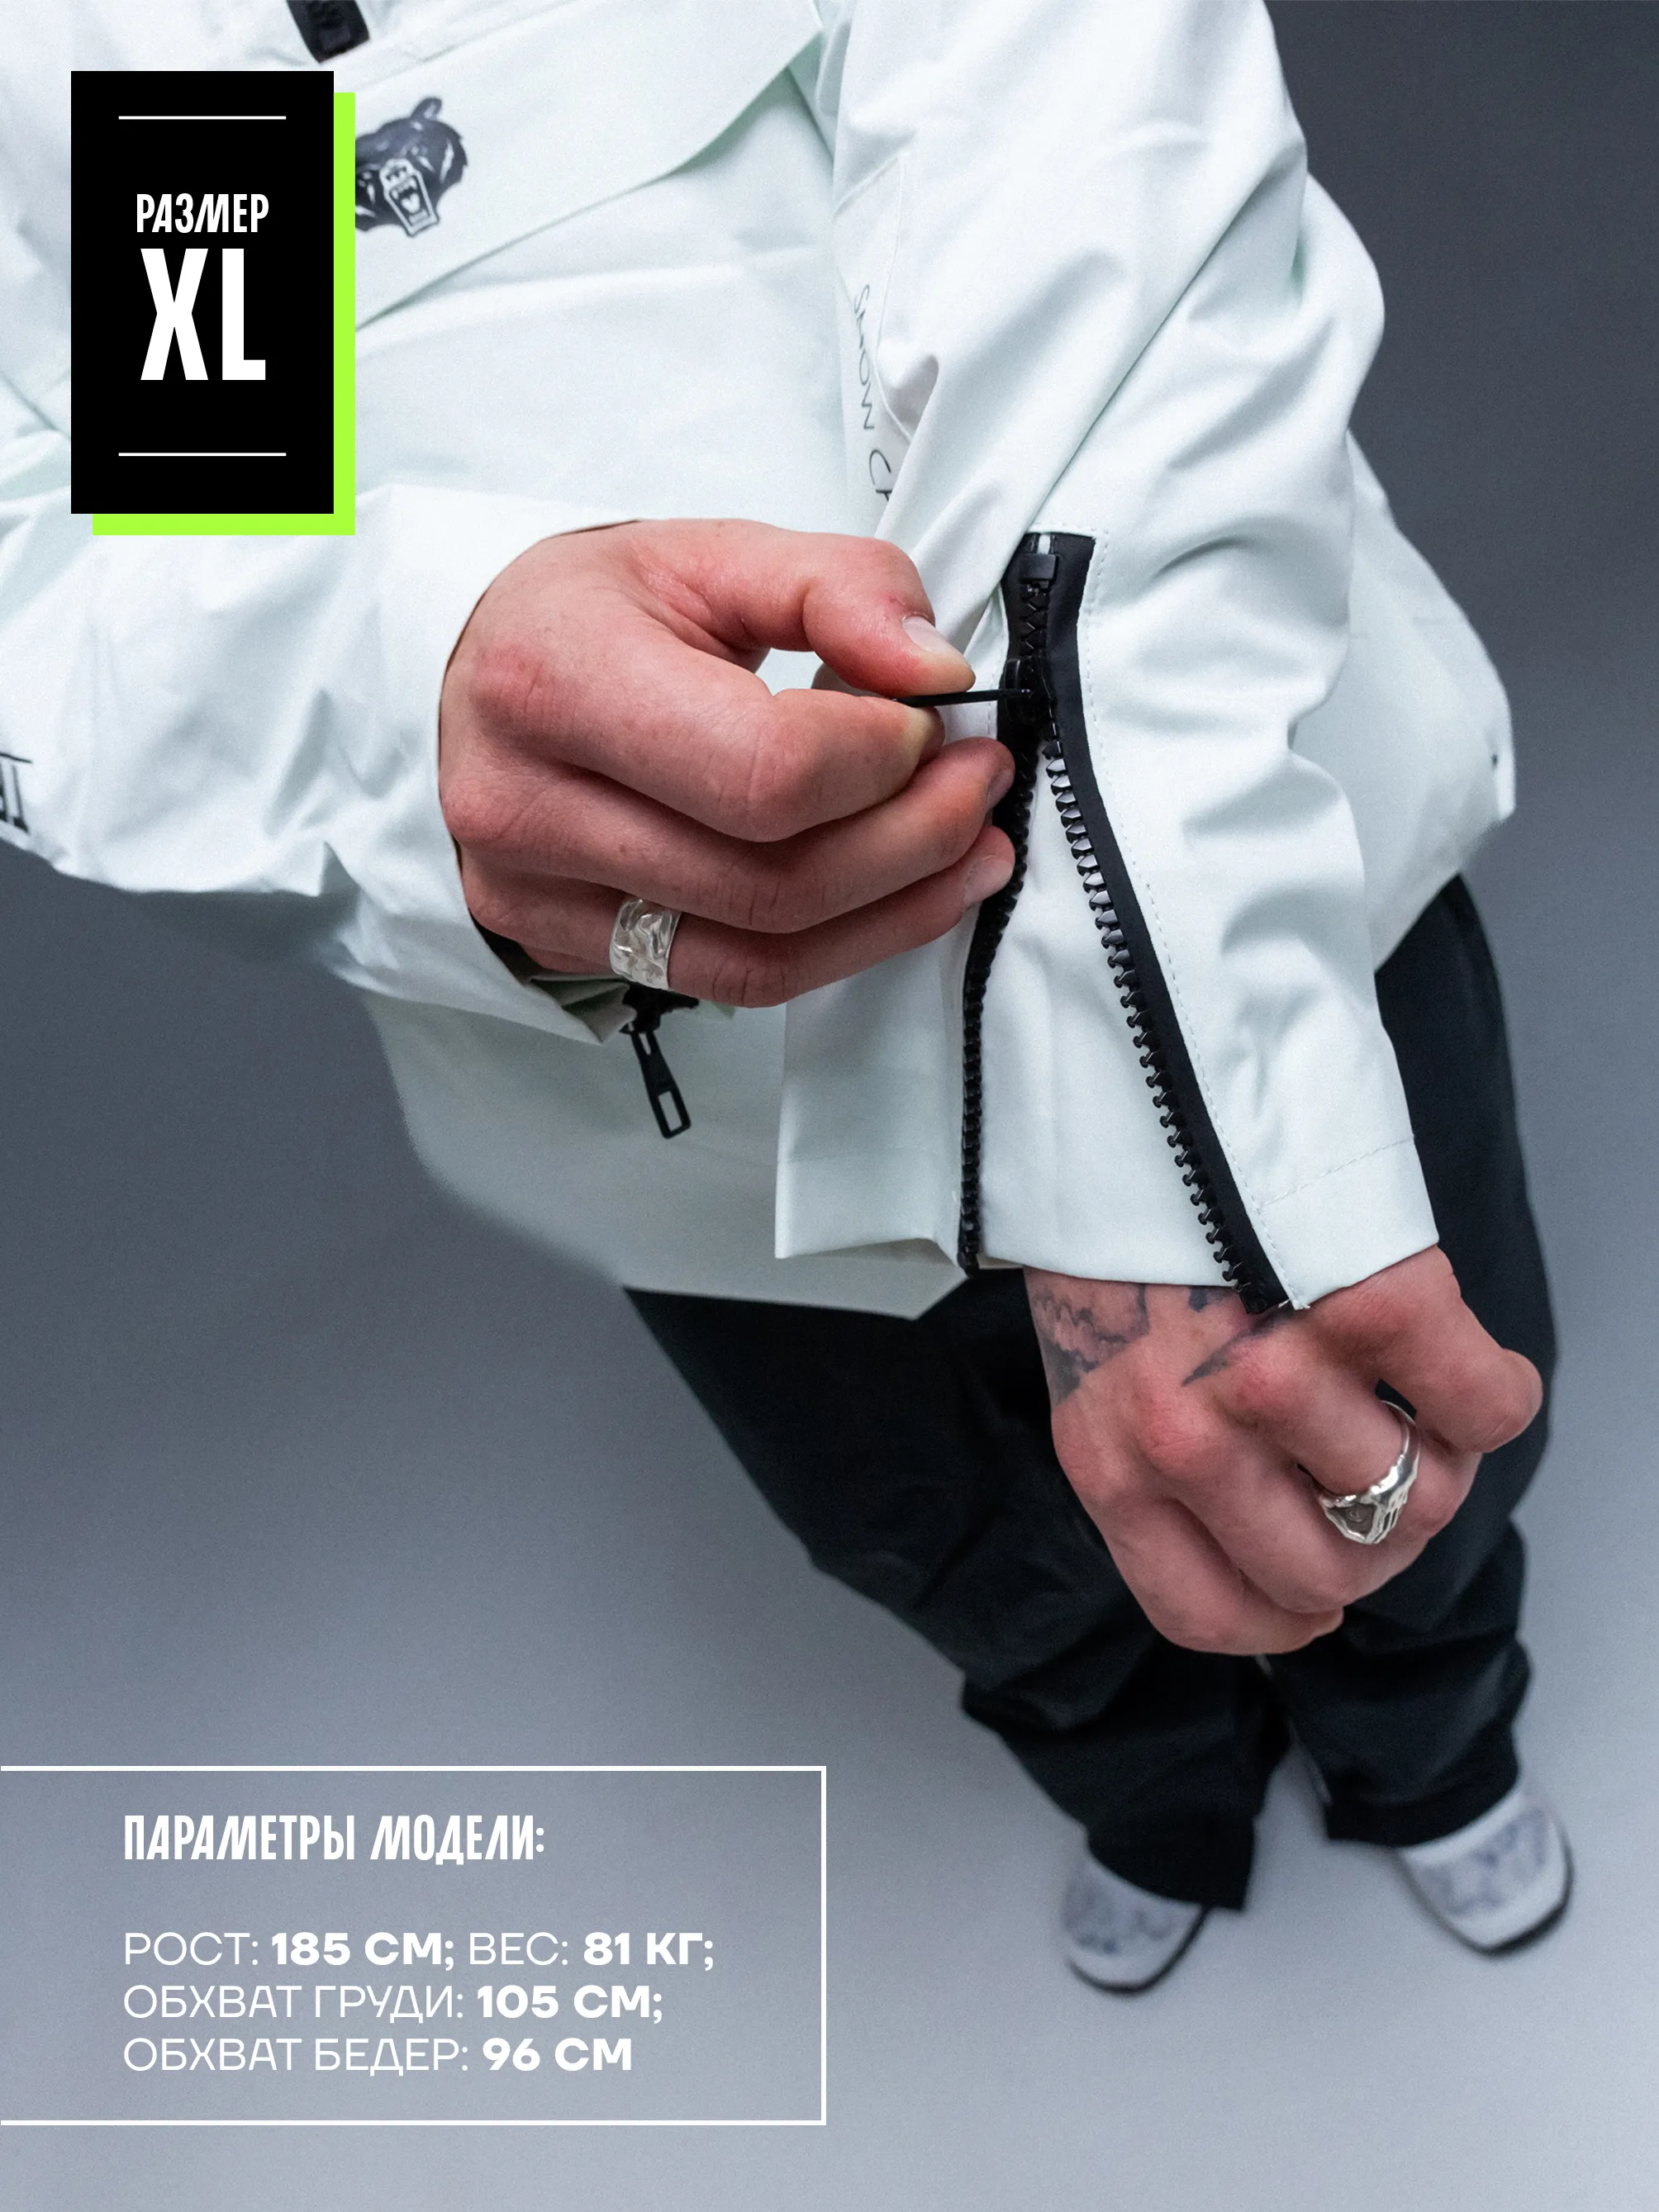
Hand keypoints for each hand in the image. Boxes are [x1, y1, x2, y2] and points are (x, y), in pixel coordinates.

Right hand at [439, 519, 1015, 1002]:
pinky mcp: (565, 949)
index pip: (762, 771)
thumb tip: (934, 672)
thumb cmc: (594, 613)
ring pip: (762, 953)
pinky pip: (733, 981)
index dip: (878, 759)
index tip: (931, 720)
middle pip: (771, 877)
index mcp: (553, 680)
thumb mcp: (711, 551)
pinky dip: (838, 947)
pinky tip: (899, 897)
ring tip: (969, 850)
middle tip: (977, 782)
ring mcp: (536, 898)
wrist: (486, 677)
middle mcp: (527, 807)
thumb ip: (836, 586)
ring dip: (896, 909)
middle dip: (913, 837)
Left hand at [1026, 1247, 1542, 1654]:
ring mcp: (1280, 1377)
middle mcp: (1187, 1441)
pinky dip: (1493, 1393)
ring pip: (1417, 1498)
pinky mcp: (1371, 1304)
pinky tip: (1462, 1354)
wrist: (1128, 1067)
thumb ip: (1165, 1456)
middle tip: (1372, 1458)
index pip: (1210, 1613)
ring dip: (1434, 1452)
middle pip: (1330, 1575)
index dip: (1279, 1614)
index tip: (1308, 1584)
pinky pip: (1485, 1409)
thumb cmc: (1121, 1218)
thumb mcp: (1104, 1364)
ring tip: (1403, 1385)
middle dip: (1370, 1532)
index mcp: (1111, 1461)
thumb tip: (1274, 1532)